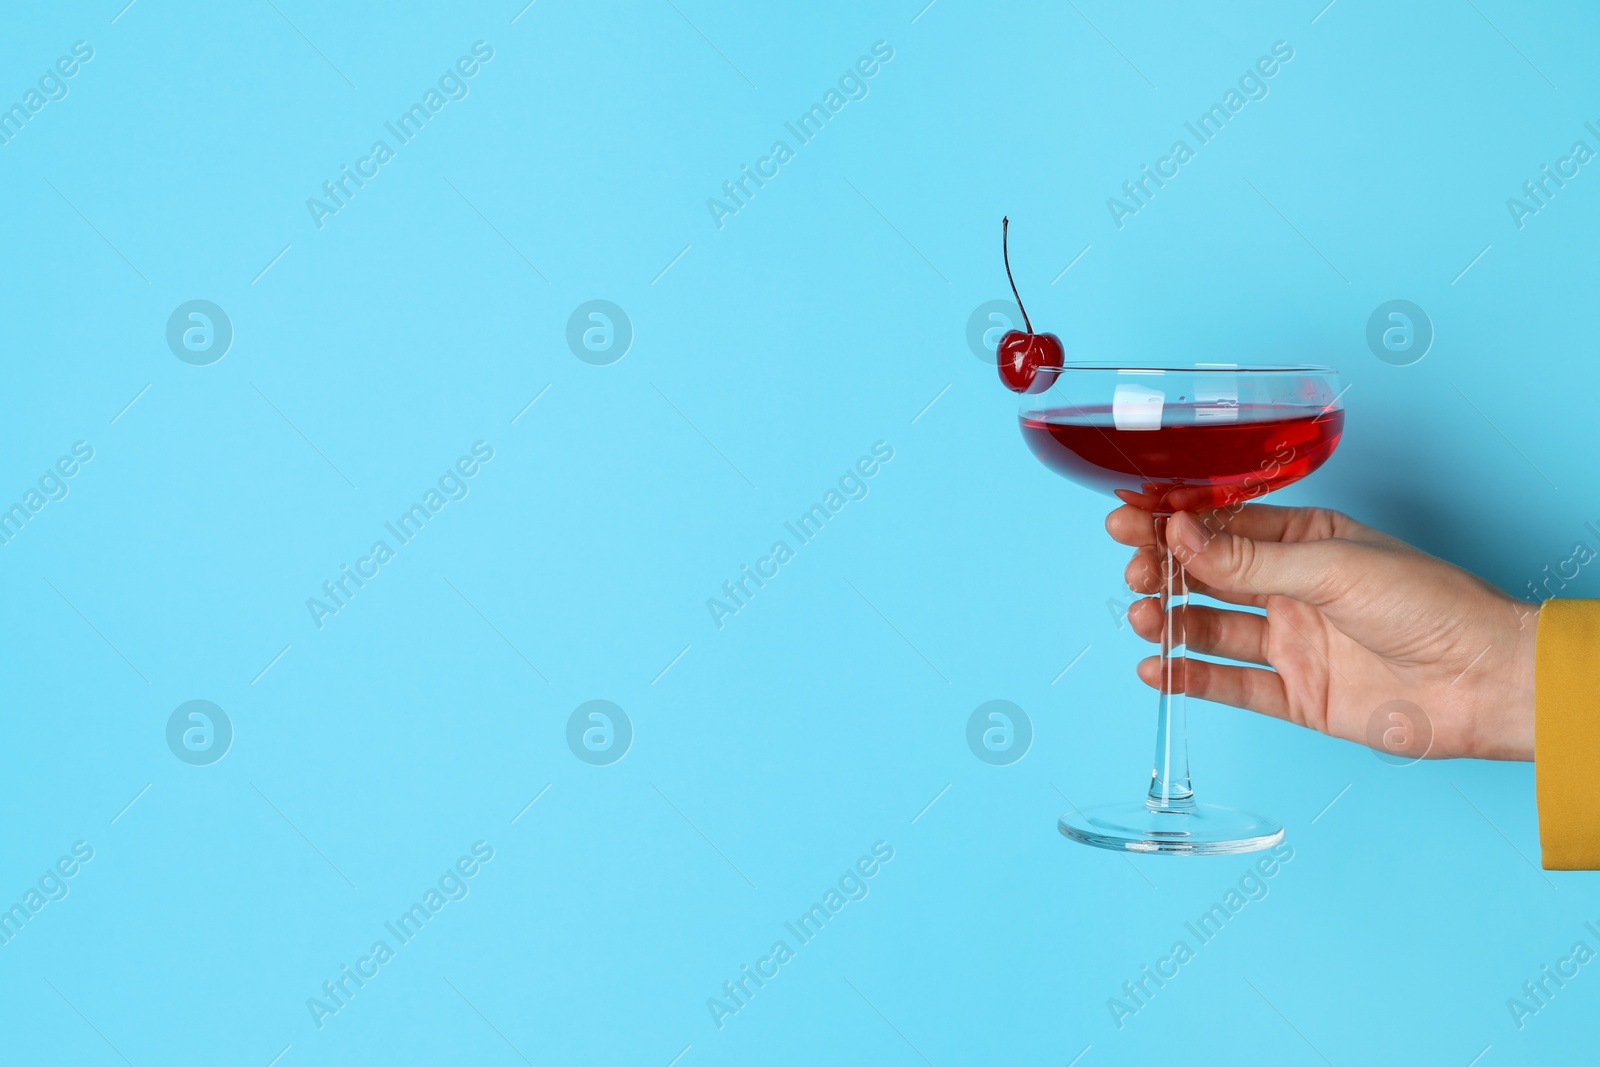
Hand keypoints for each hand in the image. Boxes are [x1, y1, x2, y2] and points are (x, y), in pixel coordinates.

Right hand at [1109, 504, 1536, 760]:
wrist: (1483, 680)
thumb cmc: (1430, 605)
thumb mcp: (1333, 566)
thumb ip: (1251, 558)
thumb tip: (1182, 535)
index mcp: (1307, 540)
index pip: (1224, 526)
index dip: (1174, 523)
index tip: (1130, 518)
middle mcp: (1293, 589)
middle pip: (1208, 576)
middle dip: (1163, 569)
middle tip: (1132, 570)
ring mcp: (1292, 642)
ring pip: (1211, 628)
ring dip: (1170, 621)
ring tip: (1141, 616)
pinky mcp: (1296, 694)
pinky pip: (1229, 684)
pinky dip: (1189, 678)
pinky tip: (1156, 669)